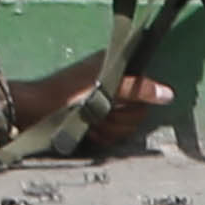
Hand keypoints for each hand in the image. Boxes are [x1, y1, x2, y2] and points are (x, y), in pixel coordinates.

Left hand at [7, 55, 176, 151]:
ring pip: (125, 128)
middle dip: (120, 118)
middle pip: (138, 113)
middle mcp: (113, 84)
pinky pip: (112, 136)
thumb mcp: (106, 87)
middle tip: (101, 115)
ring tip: (91, 123)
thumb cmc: (68, 93)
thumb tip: (168, 93)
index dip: (137, 101)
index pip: (147, 89)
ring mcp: (104, 105)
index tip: (120, 104)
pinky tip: (88, 132)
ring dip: (109, 129)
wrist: (37, 112)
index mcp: (115, 68)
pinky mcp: (95, 122)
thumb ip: (138, 89)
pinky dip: (101, 136)